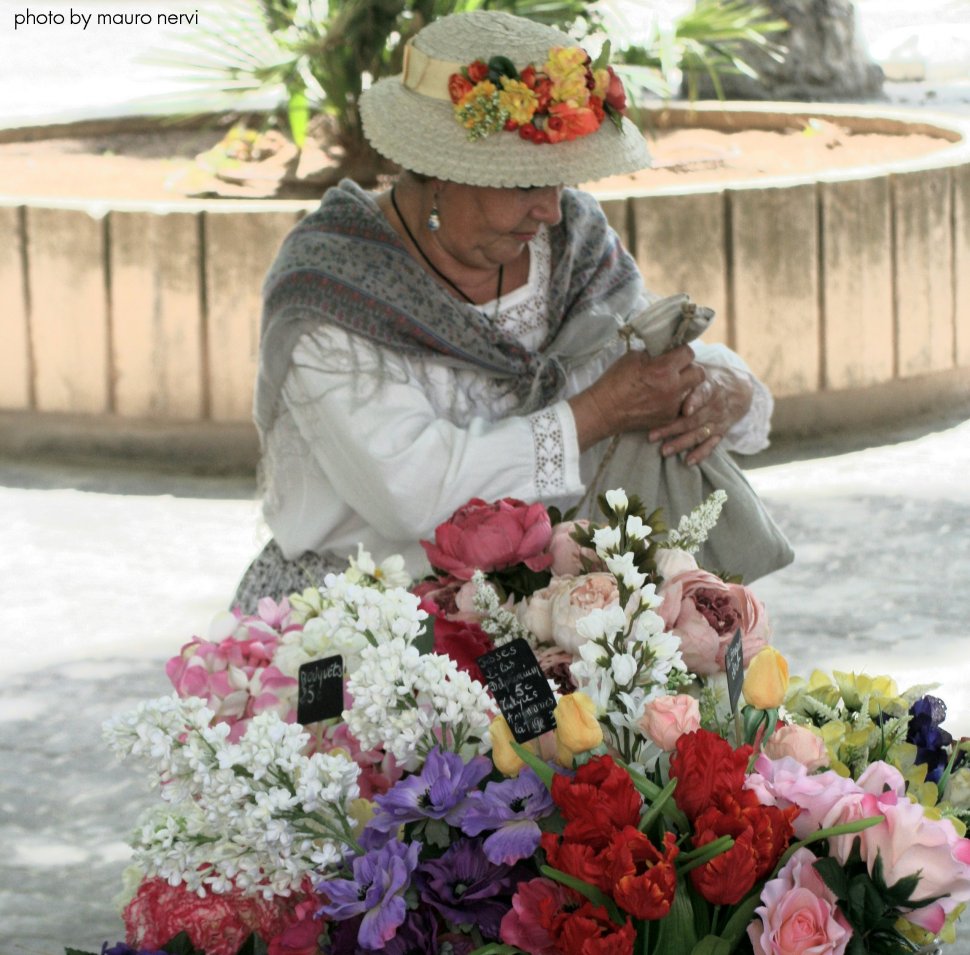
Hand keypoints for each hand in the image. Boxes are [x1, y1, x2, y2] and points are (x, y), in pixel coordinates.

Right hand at [569, 345, 704, 450]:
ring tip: (668, 386)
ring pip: (691, 391)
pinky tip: (660, 399)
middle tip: (678, 370)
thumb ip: (653, 354)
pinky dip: (673, 401)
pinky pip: (679, 405)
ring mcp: (672, 405)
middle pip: (699, 373)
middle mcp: (673, 387)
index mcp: (663, 368)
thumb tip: (664, 351)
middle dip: (690, 369)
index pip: (689, 353)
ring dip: (683, 386)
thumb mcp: (632, 357)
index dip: (682, 352)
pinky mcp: (668, 418)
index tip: (675, 354)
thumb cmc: (614, 382)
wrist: (604, 410)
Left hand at [648, 364, 754, 464]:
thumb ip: (683, 369)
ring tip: (664, 450)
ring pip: (699, 434)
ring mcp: (718, 420)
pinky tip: (688, 461)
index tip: (685, 409)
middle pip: (694, 419)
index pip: (703, 393)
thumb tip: (657, 360)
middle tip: (652, 435)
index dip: (694, 401)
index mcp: (710, 386)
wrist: (738, 387)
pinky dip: (701, 454)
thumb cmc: (708, 377)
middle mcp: (715, 405)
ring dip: (681, 443)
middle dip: (672, 428)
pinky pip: (711, 445)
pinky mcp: (720, 432)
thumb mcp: (700, 369)